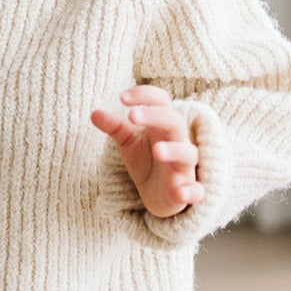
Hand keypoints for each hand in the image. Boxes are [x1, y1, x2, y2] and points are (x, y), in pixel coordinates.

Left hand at [91, 86, 205, 217]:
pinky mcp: (189, 191)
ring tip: (157, 150)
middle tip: (132, 115)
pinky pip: (197, 191)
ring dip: (174, 151)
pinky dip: (192, 192)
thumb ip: (115, 127)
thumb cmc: (147, 161)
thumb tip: (94, 112)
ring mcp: (185, 167)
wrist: (160, 195)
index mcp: (162, 126)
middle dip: (155, 117)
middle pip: (174, 122)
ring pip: (188, 154)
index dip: (145, 96)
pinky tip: (181, 193)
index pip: (161, 102)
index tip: (121, 97)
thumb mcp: (129, 143)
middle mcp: (177, 142)